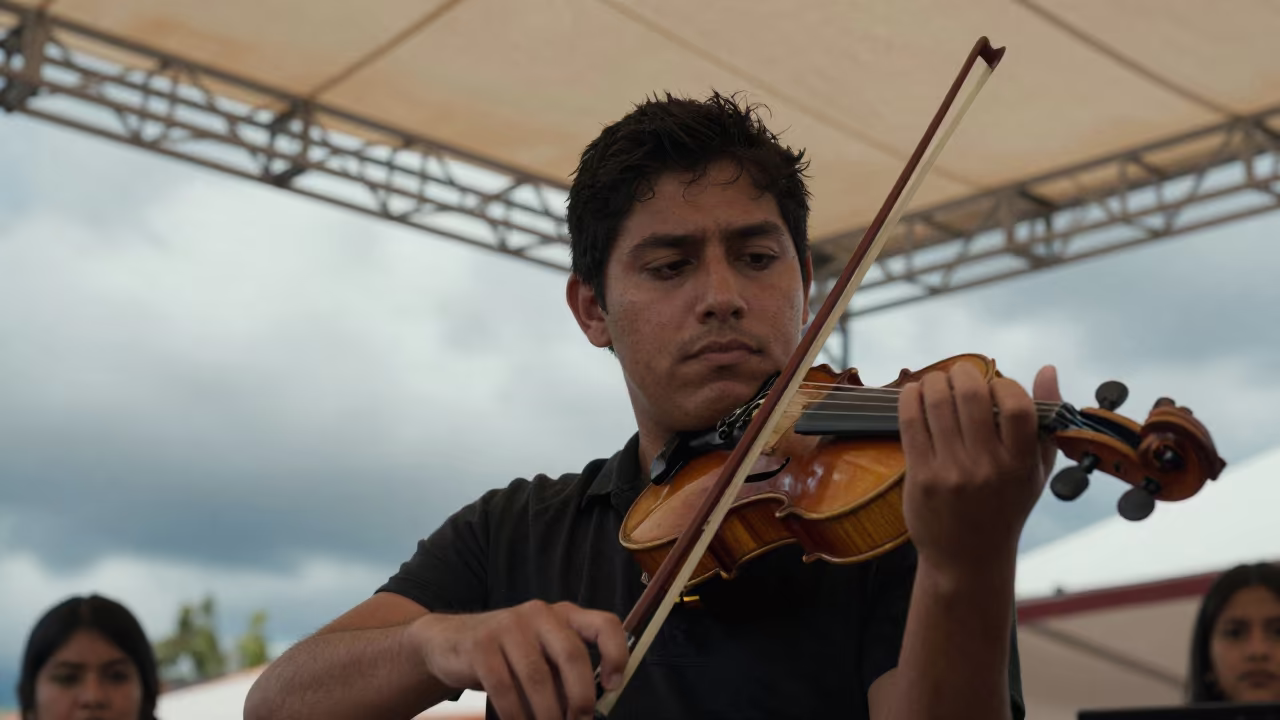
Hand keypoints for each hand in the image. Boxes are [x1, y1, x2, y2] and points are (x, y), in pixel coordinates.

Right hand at [409, 600, 629, 719]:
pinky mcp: (482, 645)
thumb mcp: (542, 657)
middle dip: (580, 697)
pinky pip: (505, 688)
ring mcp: (509, 626)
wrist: (450, 642)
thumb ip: (565, 676)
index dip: (616, 655)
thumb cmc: (508, 655)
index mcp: (564, 615)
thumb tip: (586, 712)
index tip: (612, 687)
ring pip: (538, 677)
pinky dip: (516, 715)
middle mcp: (540, 614)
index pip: (605, 624)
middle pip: (572, 655)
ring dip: (547, 714)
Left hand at [898, 362, 1060, 574]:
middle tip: (960, 373)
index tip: (995, 385)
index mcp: (1021, 464)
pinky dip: (910, 398)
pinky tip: (914, 392)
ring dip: (934, 381)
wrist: (968, 559)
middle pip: (971, 396)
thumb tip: (1047, 369)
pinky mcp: (921, 476)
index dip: (1004, 384)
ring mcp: (952, 472)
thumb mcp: (1036, 472)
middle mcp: (988, 467)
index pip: (1017, 406)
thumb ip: (1045, 422)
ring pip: (937, 404)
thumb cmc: (1005, 508)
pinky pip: (911, 423)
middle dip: (963, 373)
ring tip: (937, 381)